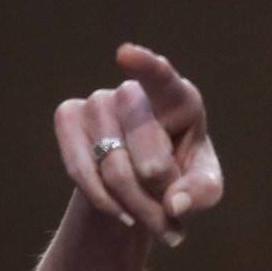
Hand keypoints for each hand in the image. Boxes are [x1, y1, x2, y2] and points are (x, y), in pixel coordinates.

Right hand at [53, 43, 222, 245]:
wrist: (138, 189)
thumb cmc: (180, 177)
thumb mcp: (204, 188)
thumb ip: (200, 192)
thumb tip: (175, 204)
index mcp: (179, 100)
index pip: (163, 80)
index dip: (147, 67)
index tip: (126, 54)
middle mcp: (136, 93)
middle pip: (148, 159)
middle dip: (161, 196)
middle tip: (171, 212)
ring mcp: (98, 102)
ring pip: (114, 171)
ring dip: (135, 206)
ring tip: (152, 216)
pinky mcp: (68, 117)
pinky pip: (82, 171)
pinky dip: (104, 201)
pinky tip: (122, 213)